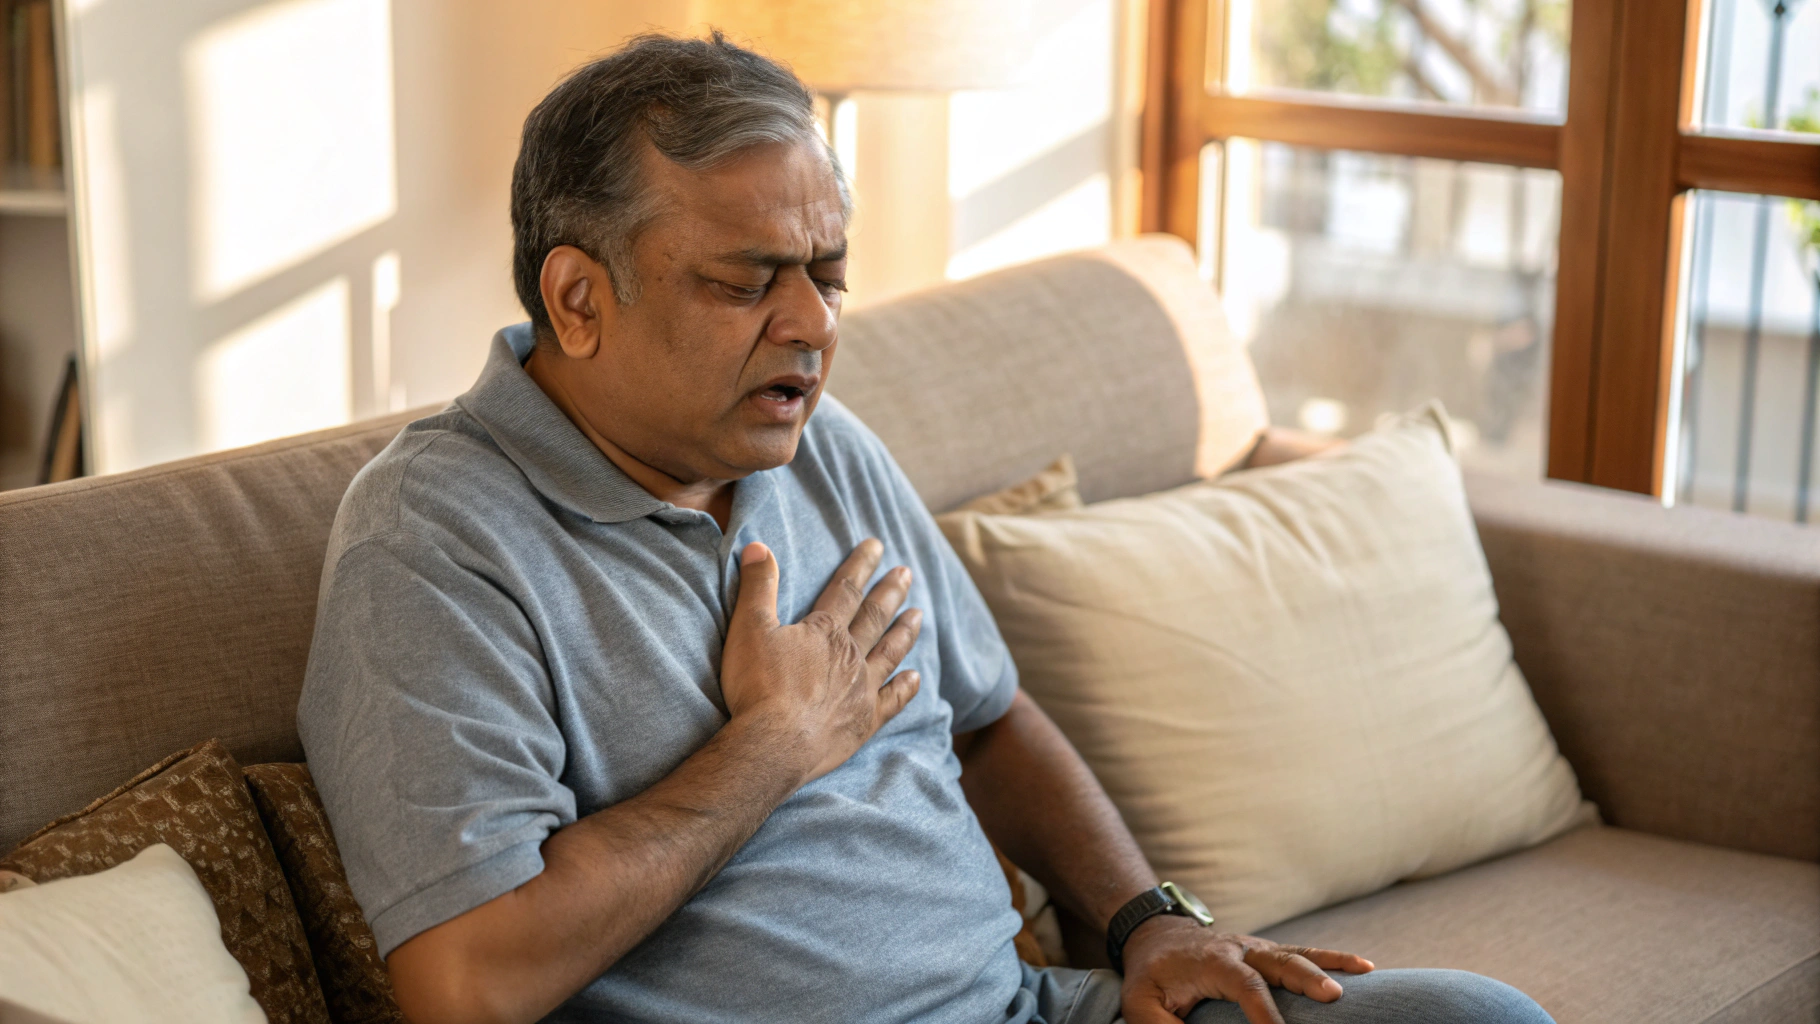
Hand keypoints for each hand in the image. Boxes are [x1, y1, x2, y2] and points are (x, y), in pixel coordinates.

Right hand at [721, 538, 922, 782]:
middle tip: (906, 572)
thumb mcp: (749, 628)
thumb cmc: (758, 687)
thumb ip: (757, 586)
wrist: (773, 746)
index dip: (860, 564)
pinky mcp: (864, 722)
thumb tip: (757, 546)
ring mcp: (861, 690)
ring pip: (889, 653)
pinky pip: (892, 701)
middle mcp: (850, 656)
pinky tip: (916, 678)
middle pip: (874, 617)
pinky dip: (905, 688)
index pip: (846, 589)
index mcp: (824, 631)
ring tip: (919, 615)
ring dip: (904, 632)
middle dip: (890, 592)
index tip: (876, 545)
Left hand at [1120, 916, 1374, 1023]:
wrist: (1155, 936)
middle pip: (1279, 961)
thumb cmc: (1150, 975)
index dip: (1263, 1012)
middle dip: (1307, 978)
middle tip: (1334, 996)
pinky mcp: (1267, 953)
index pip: (1245, 987)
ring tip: (1364, 971)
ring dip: (1331, 964)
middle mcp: (1240, 949)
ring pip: (1298, 953)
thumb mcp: (1141, 1004)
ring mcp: (1257, 948)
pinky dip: (1333, 958)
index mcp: (1213, 962)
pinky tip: (1364, 967)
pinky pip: (1304, 953)